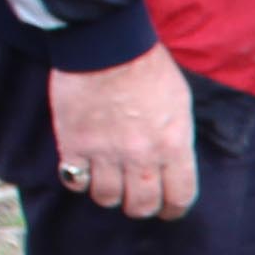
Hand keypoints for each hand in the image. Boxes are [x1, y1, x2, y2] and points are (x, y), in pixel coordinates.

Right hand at [48, 47, 197, 219]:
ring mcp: (105, 153)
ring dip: (109, 193)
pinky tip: (83, 168)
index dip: (174, 209)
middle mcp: (141, 156)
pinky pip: (76, 181)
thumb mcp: (180, 104)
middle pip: (142, 206)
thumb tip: (174, 162)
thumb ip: (178, 139)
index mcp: (173, 146)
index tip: (168, 209)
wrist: (106, 44)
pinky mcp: (74, 145)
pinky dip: (79, 179)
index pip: (180, 198)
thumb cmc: (148, 68)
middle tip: (136, 197)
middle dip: (141, 206)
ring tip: (108, 179)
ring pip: (107, 198)